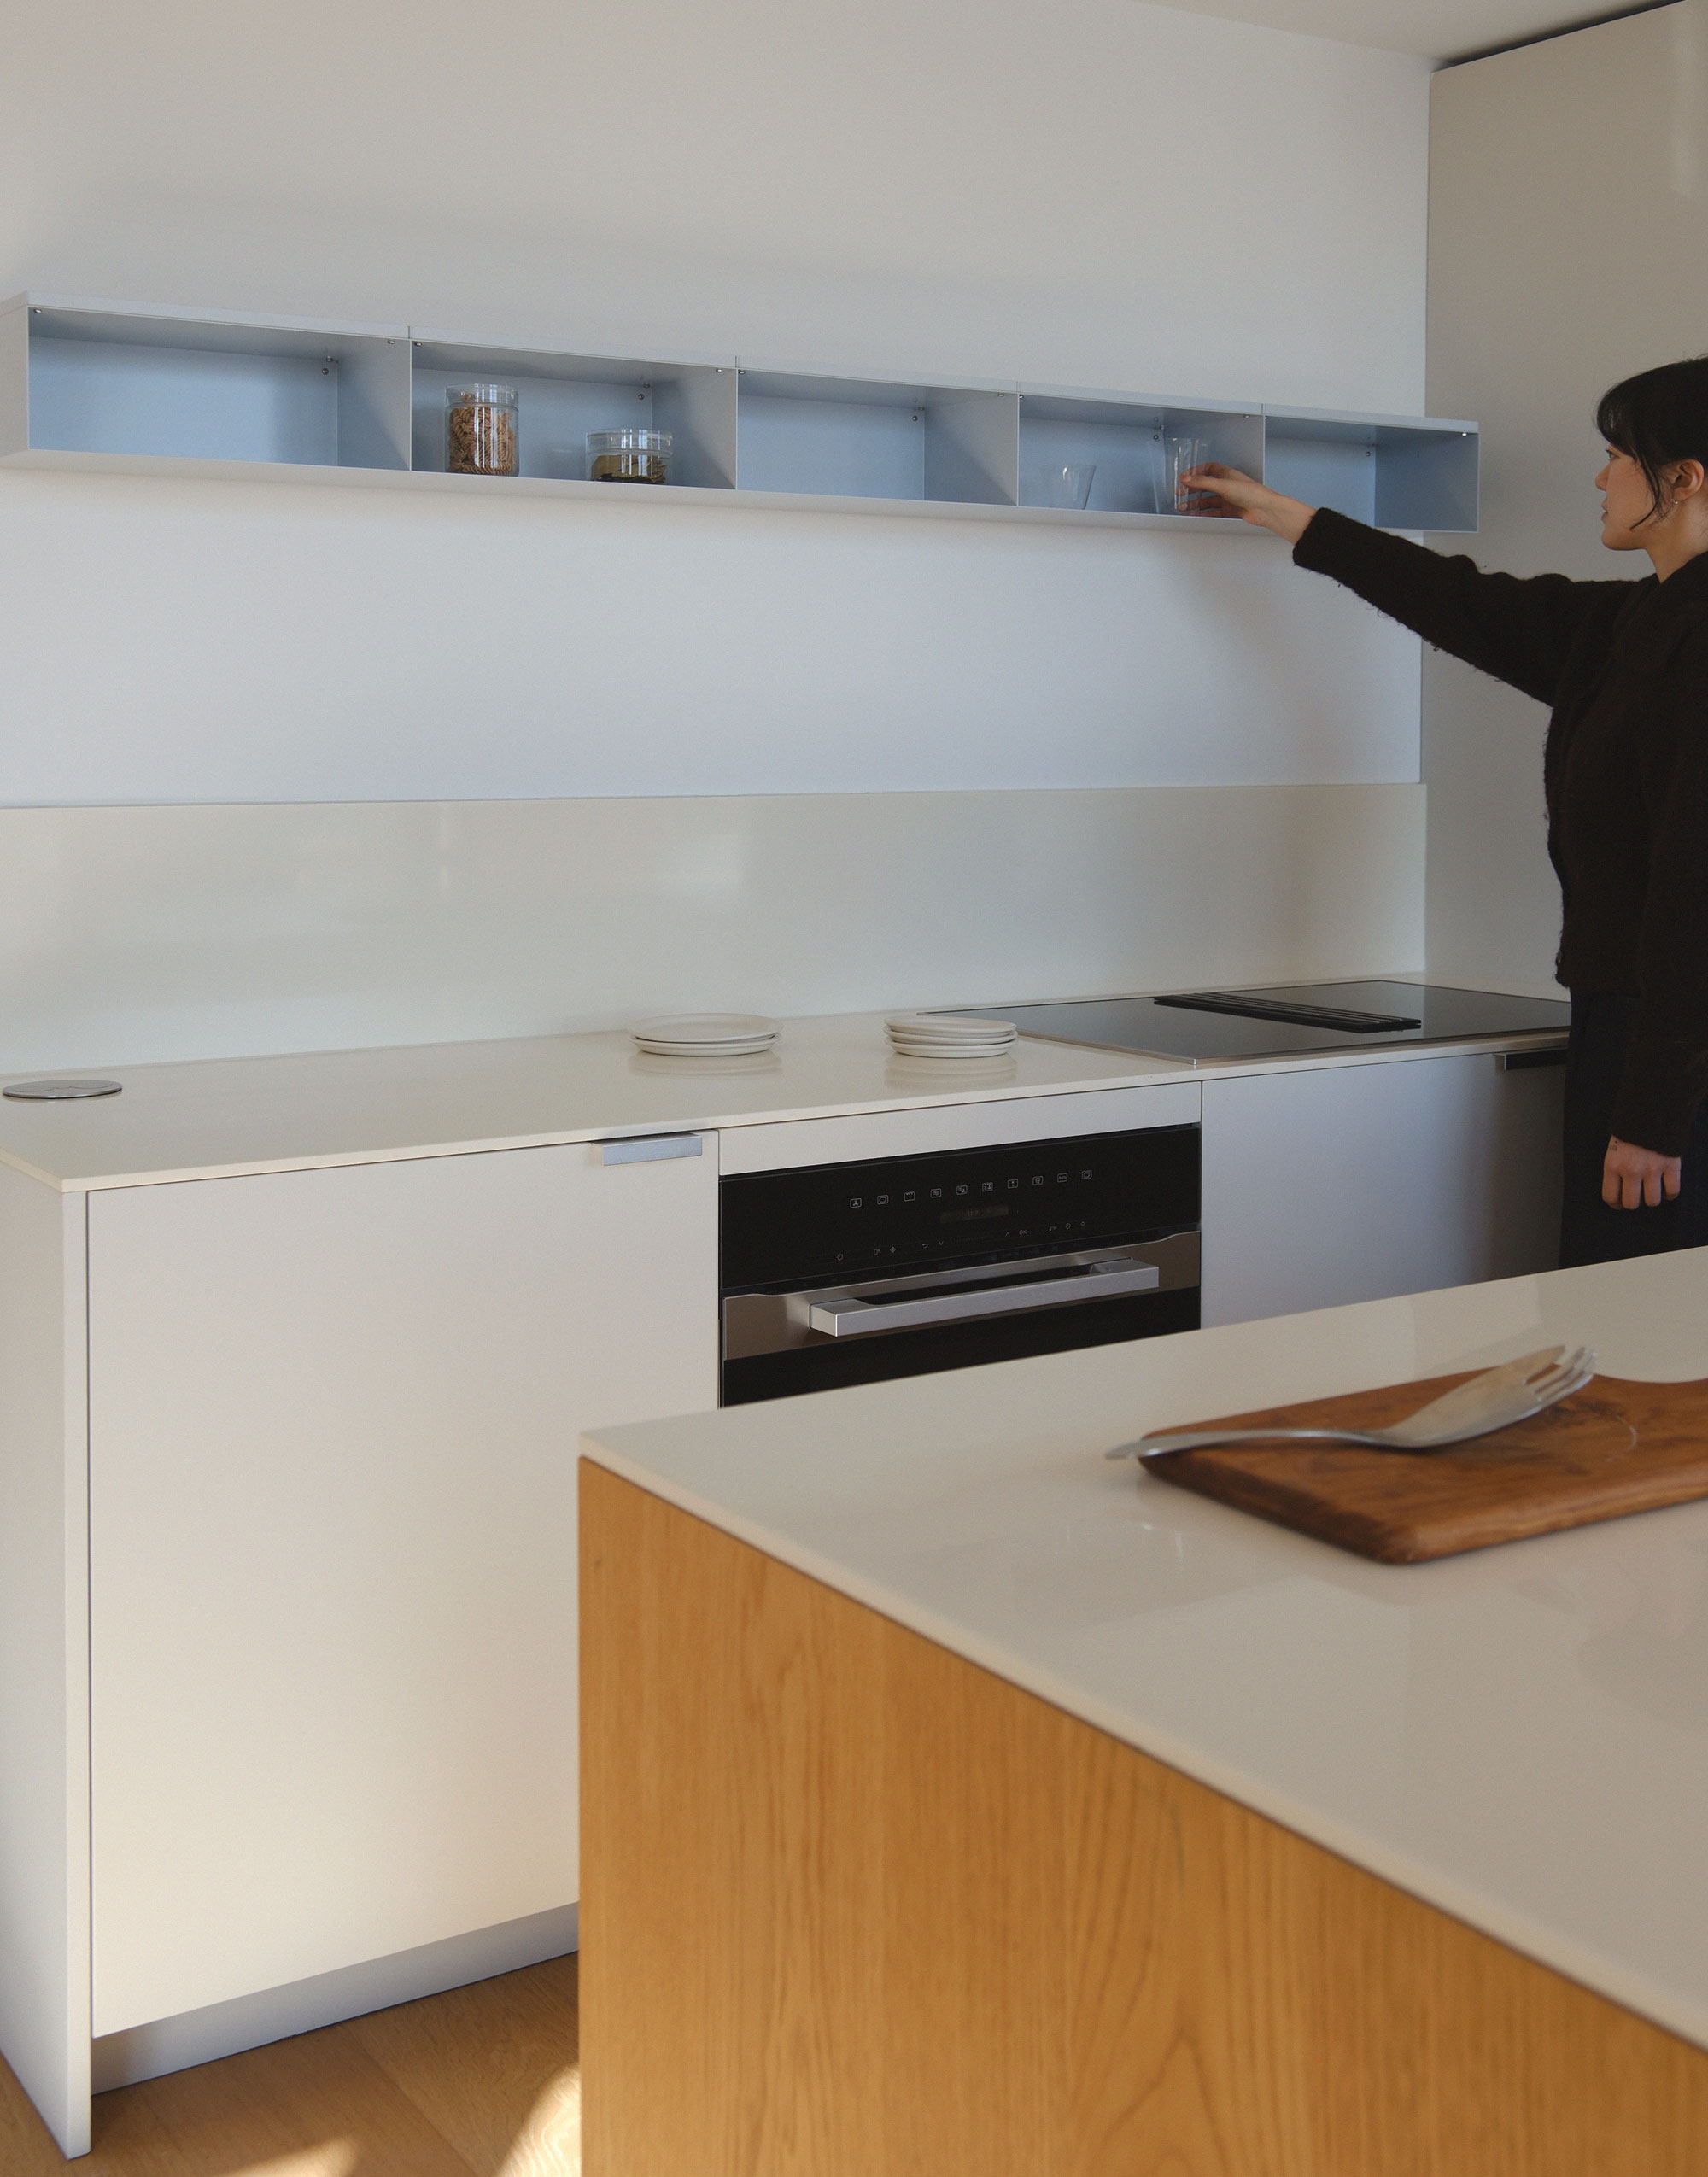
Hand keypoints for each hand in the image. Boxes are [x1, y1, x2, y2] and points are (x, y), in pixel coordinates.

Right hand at [1180, 462, 1314, 543]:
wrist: (1264, 509)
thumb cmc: (1252, 493)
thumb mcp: (1223, 485)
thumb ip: (1203, 482)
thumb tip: (1187, 478)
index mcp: (1227, 474)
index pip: (1208, 469)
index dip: (1196, 472)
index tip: (1185, 477)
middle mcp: (1227, 485)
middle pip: (1205, 486)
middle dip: (1192, 490)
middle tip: (1180, 494)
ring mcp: (1228, 499)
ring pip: (1207, 501)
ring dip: (1195, 504)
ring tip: (1184, 507)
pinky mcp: (1230, 511)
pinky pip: (1213, 512)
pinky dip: (1203, 514)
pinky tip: (1196, 515)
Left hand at [1602, 1135, 1682, 1208]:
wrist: (1652, 1110)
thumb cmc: (1630, 1130)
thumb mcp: (1614, 1148)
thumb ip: (1615, 1169)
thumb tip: (1619, 1192)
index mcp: (1613, 1164)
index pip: (1610, 1197)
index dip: (1615, 1204)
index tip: (1619, 1203)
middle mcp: (1631, 1169)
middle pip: (1631, 1204)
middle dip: (1634, 1203)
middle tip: (1636, 1196)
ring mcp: (1653, 1168)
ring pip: (1652, 1201)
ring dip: (1652, 1198)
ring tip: (1651, 1190)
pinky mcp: (1671, 1165)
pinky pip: (1672, 1191)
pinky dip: (1670, 1194)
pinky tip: (1666, 1188)